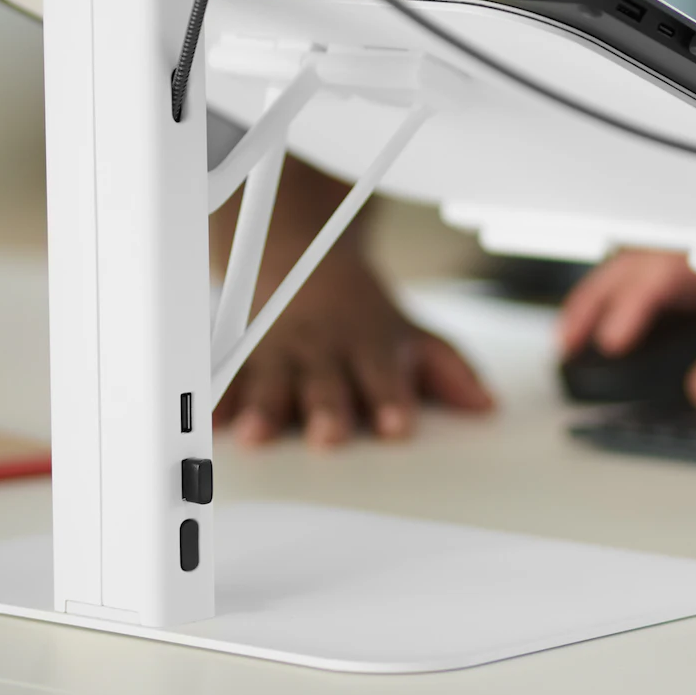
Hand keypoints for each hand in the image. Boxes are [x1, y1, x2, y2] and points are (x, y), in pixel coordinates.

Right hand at [215, 248, 494, 447]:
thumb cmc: (362, 313)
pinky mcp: (242, 356)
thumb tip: (485, 406)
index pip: (384, 376)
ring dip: (264, 408)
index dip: (392, 400)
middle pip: (326, 384)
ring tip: (258, 435)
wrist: (303, 257)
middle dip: (327, 410)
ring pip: (271, 382)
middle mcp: (323, 351)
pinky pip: (224, 378)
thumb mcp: (410, 333)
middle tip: (329, 436)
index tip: (399, 426)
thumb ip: (448, 370)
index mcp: (367, 345)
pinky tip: (210, 420)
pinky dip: (215, 397)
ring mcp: (279, 353)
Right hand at [556, 251, 695, 409]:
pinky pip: (659, 292)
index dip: (636, 298)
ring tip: (572, 341)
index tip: (614, 337)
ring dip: (605, 301)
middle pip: (645, 260)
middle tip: (569, 342)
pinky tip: (606, 337)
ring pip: (644, 272)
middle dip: (600, 296)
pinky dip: (626, 309)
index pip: (673, 262)